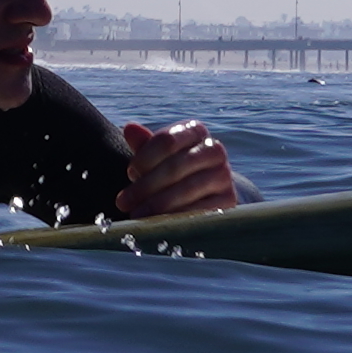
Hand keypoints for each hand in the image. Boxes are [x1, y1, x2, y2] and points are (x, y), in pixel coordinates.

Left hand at [116, 119, 242, 220]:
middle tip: (123, 202)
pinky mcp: (228, 201)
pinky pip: (198, 211)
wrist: (206, 191)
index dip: (145, 158)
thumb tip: (130, 129)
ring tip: (136, 215)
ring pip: (186, 189)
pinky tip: (157, 224)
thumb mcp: (159, 155)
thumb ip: (145, 144)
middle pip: (175, 166)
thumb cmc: (174, 169)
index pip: (167, 140)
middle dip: (145, 186)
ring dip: (156, 205)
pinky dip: (175, 218)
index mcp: (195, 131)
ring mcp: (223, 176)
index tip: (130, 173)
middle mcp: (214, 150)